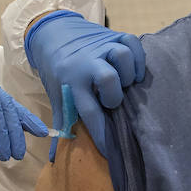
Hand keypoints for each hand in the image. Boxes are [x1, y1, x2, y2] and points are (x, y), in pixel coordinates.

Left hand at [23, 11, 145, 161]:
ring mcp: (101, 46)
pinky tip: (134, 71)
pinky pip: (132, 42)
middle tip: (112, 101)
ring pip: (122, 56)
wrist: (53, 33)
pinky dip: (138, 57)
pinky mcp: (113, 34)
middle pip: (107, 78)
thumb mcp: (57, 94)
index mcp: (71, 82)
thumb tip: (54, 157)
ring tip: (125, 83)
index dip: (101, 133)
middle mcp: (87, 63)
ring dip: (127, 73)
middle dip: (114, 95)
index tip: (109, 148)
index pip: (89, 111)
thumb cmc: (57, 70)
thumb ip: (62, 121)